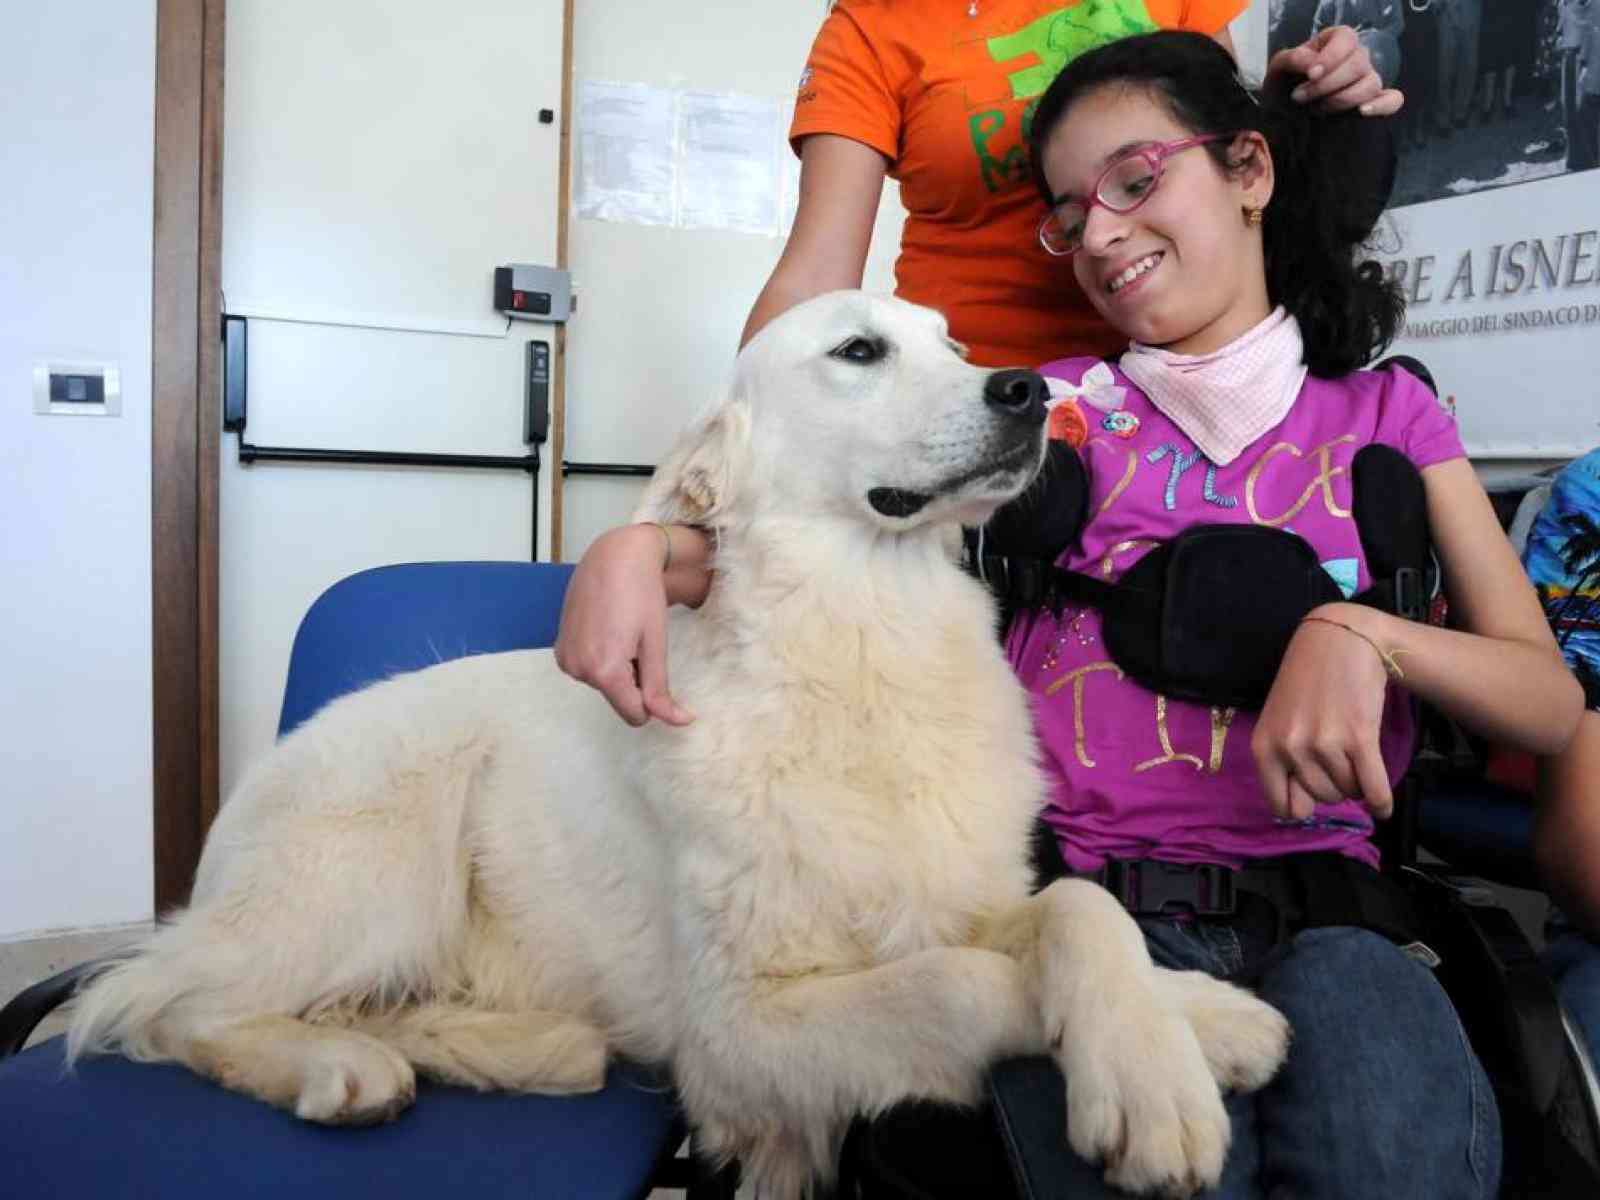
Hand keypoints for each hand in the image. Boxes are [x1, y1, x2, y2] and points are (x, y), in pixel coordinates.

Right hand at [553, 524, 693, 727]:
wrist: (613, 556)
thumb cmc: (641, 595)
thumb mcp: (655, 644)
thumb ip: (660, 689)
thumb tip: (679, 722)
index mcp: (605, 671)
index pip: (634, 715)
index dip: (651, 698)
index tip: (654, 665)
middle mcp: (578, 670)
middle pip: (618, 698)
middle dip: (632, 678)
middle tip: (635, 638)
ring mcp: (565, 659)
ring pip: (604, 684)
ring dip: (616, 667)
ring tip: (619, 629)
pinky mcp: (559, 650)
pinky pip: (588, 670)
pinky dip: (600, 658)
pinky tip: (605, 628)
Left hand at [1251, 605, 1395, 821]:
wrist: (1339, 641)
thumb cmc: (1306, 683)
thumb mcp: (1278, 721)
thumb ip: (1283, 763)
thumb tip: (1300, 811)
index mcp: (1264, 747)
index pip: (1282, 806)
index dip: (1302, 804)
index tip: (1313, 793)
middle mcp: (1290, 748)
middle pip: (1322, 799)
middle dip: (1334, 787)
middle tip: (1339, 760)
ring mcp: (1324, 743)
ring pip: (1349, 791)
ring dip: (1356, 782)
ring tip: (1354, 755)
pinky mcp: (1359, 736)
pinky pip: (1373, 787)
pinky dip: (1381, 802)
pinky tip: (1383, 807)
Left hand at [1269, 26, 1403, 116]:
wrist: (1284, 114)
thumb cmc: (1284, 85)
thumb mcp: (1279, 68)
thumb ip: (1294, 59)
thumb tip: (1313, 66)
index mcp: (1336, 41)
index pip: (1347, 40)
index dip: (1331, 57)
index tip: (1310, 75)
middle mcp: (1357, 57)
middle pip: (1358, 65)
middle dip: (1326, 85)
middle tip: (1299, 97)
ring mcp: (1367, 80)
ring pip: (1371, 85)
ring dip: (1341, 100)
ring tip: (1315, 109)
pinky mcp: (1373, 102)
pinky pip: (1392, 100)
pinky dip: (1382, 105)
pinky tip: (1363, 112)